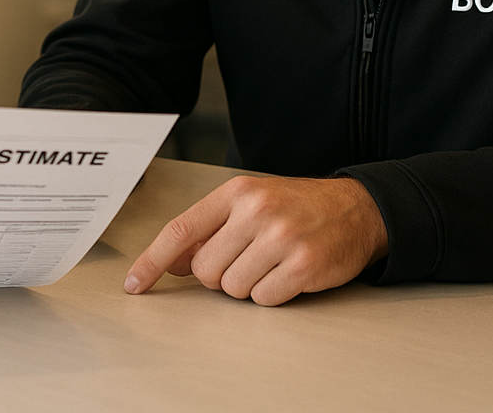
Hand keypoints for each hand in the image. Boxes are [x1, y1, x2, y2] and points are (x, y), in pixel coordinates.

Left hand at [123, 175, 387, 305]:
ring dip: (249, 285)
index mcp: (236, 193)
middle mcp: (256, 211)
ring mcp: (281, 237)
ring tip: (271, 263)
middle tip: (247, 258)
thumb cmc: (297, 207)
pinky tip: (289, 273)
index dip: (152, 261)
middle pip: (206, 270)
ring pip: (233, 288)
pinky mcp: (303, 264)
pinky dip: (273, 294)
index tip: (135, 283)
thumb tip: (171, 263)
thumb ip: (209, 229)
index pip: (180, 230)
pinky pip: (264, 299)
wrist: (356, 209)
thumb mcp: (250, 203)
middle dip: (220, 274)